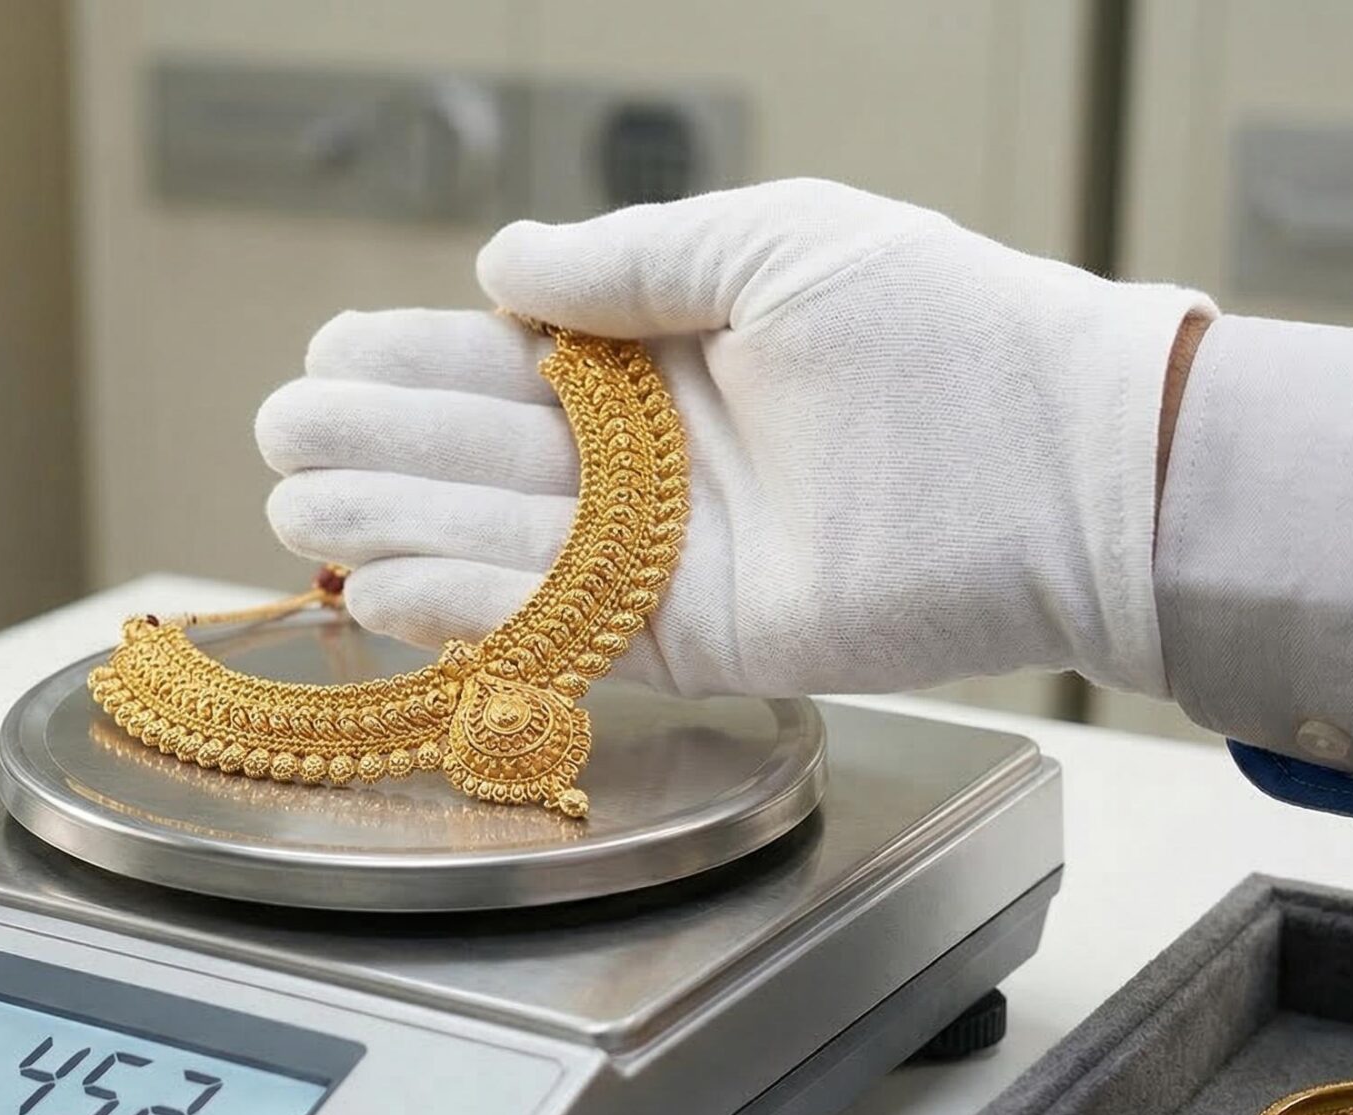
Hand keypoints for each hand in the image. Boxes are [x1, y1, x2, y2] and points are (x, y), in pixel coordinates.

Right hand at [255, 178, 1213, 697]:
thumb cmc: (942, 325)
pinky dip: (477, 609)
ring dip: (398, 527)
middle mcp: (663, 460)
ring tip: (299, 511)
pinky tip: (389, 587)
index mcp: (672, 358)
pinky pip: (569, 625)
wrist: (1069, 459)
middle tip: (282, 435)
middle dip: (379, 444)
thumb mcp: (773, 243)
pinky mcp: (709, 634)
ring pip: (508, 543)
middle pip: (489, 456)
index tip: (328, 351)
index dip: (414, 358)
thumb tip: (499, 265)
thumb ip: (631, 258)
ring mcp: (680, 551)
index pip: (512, 361)